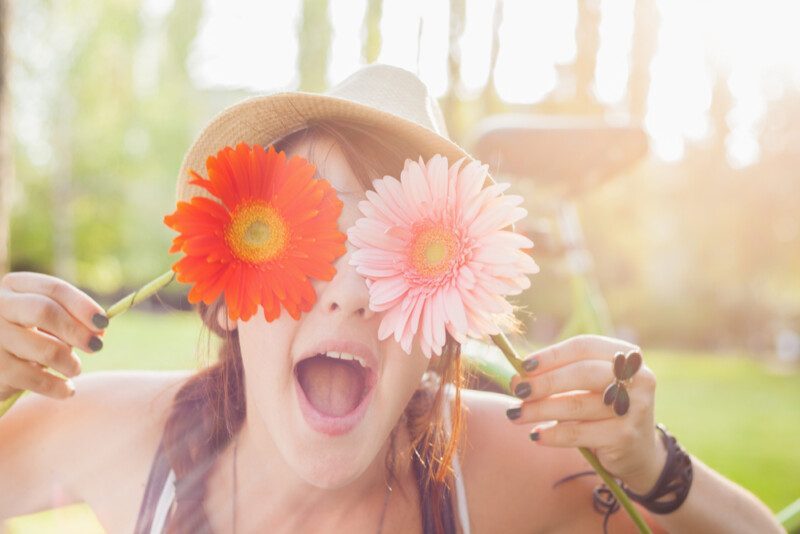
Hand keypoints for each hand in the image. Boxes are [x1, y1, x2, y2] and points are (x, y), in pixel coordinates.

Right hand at [0, 272, 107, 400]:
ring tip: (75, 369)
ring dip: (69, 362)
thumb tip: (99, 331)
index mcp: (15, 286)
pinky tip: (66, 390)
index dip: (83, 305)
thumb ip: (69, 320)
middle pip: (45, 311)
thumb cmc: (25, 338)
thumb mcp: (43, 321)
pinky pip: (33, 378)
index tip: (104, 323)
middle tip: (97, 347)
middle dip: (77, 330)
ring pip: (44, 348)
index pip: (54, 289)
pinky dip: (57, 386)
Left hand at [506, 334, 667, 493]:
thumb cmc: (603, 411)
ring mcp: (634, 409)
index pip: (584, 347)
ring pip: (577, 405)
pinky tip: (536, 434)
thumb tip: (516, 378)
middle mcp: (637, 379)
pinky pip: (579, 433)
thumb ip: (557, 378)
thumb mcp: (586, 388)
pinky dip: (553, 433)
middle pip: (583, 373)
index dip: (552, 354)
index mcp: (627, 356)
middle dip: (545, 381)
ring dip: (540, 409)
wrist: (638, 452)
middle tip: (518, 390)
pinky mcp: (624, 437)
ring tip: (516, 414)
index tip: (524, 365)